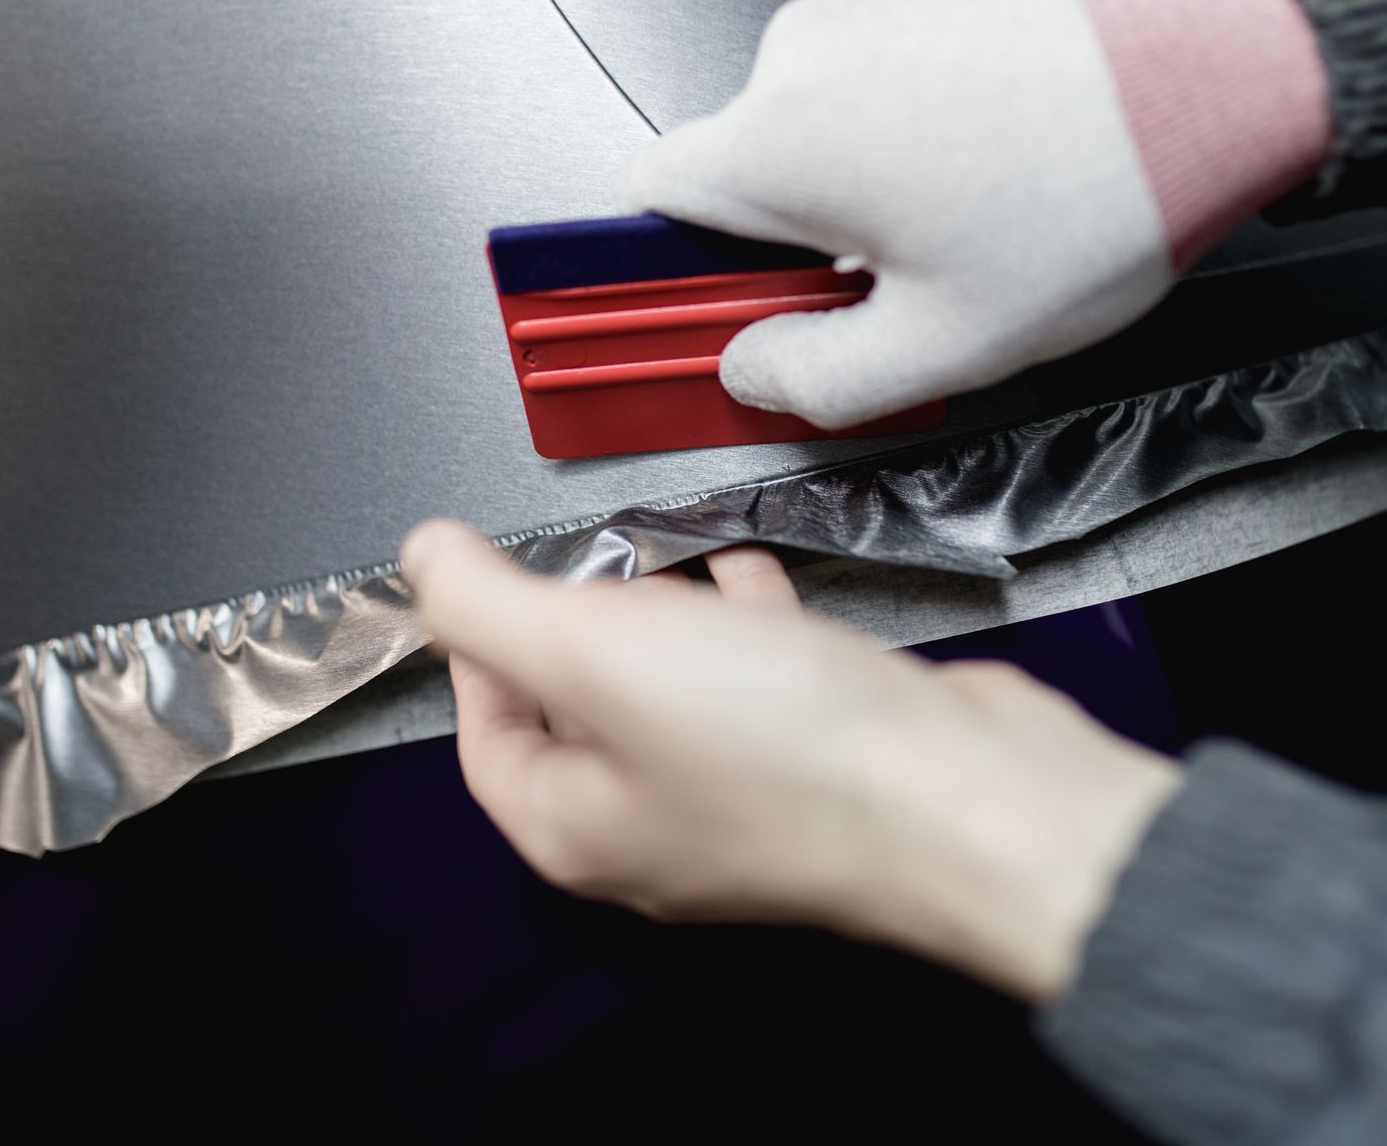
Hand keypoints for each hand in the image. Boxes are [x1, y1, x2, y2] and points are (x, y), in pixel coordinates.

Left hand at [401, 520, 1183, 1001]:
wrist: (965, 797)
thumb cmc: (785, 751)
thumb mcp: (591, 651)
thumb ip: (489, 602)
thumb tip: (421, 558)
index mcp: (576, 828)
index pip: (486, 733)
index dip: (474, 646)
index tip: (482, 574)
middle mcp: (656, 830)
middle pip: (580, 712)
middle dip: (579, 624)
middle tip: (583, 558)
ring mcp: (744, 801)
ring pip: (673, 695)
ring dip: (666, 620)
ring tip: (669, 557)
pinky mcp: (821, 764)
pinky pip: (757, 685)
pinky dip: (744, 625)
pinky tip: (755, 577)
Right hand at [614, 0, 1173, 429]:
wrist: (1212, 87)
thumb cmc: (1093, 197)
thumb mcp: (938, 346)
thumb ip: (812, 381)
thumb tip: (753, 371)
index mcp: (778, 135)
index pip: (641, 200)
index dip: (659, 275)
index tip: (686, 314)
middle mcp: (803, 57)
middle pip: (731, 176)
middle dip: (779, 252)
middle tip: (864, 308)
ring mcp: (865, 20)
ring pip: (804, 138)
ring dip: (844, 202)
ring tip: (947, 246)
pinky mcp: (918, 9)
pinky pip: (862, 98)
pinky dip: (891, 153)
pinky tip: (974, 194)